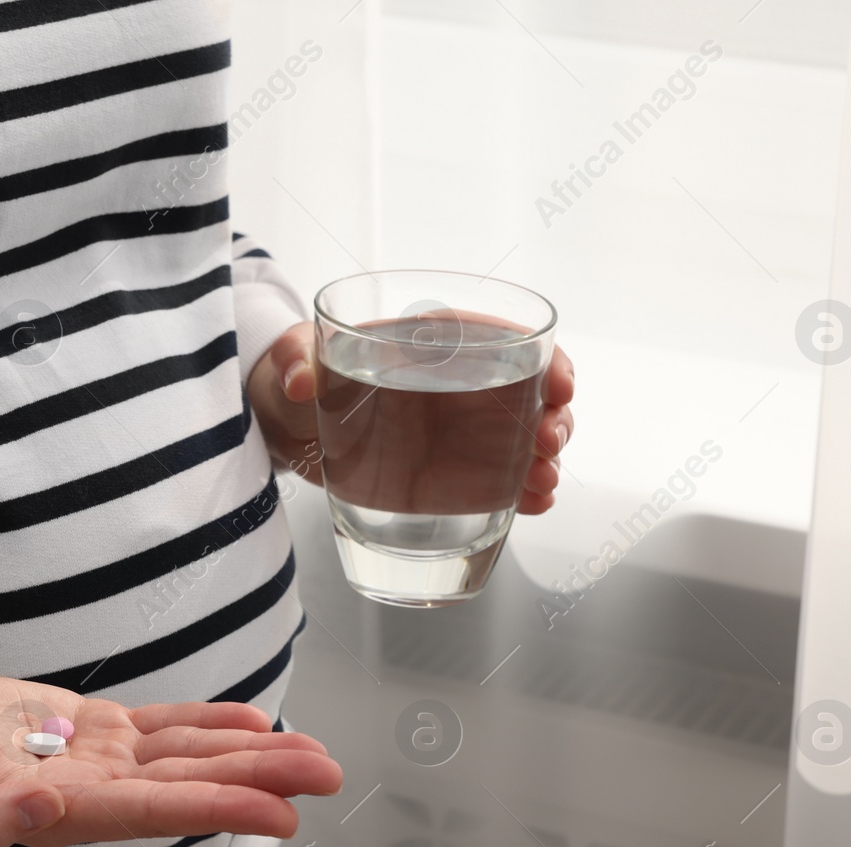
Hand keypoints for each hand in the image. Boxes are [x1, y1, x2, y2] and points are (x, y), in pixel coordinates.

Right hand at [0, 655, 342, 846]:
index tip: (280, 811)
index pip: (153, 812)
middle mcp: (91, 789)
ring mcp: (95, 757)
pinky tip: (253, 718)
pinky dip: (208, 720)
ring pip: (186, 753)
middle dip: (261, 777)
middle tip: (329, 773)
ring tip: (313, 750)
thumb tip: (48, 809)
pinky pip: (160, 723)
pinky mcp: (89, 725)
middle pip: (189, 783)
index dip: (219, 807)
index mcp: (58, 812)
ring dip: (250, 751)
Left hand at [248, 321, 575, 513]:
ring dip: (545, 459)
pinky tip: (535, 504)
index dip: (542, 357)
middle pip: (530, 393)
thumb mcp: (295, 358)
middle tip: (547, 443)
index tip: (558, 382)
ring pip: (525, 438)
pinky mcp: (452, 474)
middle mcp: (458, 384)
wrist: (291, 427)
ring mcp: (461, 432)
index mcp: (432, 341)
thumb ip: (296, 360)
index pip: (502, 339)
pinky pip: (501, 480)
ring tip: (543, 483)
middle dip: (554, 417)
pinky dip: (525, 493)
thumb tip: (299, 379)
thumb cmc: (301, 375)